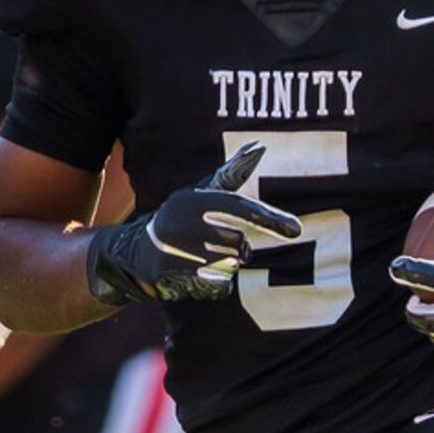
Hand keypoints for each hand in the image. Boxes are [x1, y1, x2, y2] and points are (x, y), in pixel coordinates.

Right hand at [86, 142, 300, 306]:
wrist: (136, 253)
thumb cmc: (181, 218)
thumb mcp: (202, 193)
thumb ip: (231, 174)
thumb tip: (259, 147)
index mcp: (193, 199)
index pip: (241, 208)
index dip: (270, 219)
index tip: (298, 230)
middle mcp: (182, 222)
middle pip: (239, 244)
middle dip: (234, 248)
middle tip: (209, 243)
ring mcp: (175, 249)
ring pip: (230, 266)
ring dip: (224, 266)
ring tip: (199, 257)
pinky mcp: (170, 275)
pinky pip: (218, 286)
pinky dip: (216, 284)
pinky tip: (196, 274)